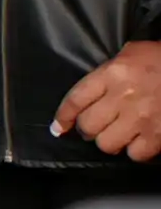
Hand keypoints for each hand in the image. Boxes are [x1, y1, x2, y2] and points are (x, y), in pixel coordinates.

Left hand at [54, 41, 160, 159]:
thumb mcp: (133, 53)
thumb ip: (110, 71)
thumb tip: (96, 90)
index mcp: (112, 73)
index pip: (75, 99)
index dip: (63, 117)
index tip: (58, 128)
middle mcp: (122, 96)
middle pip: (88, 126)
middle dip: (89, 130)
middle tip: (98, 128)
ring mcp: (141, 118)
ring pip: (107, 144)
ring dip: (111, 142)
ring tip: (120, 136)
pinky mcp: (158, 135)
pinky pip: (135, 154)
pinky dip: (136, 152)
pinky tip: (140, 142)